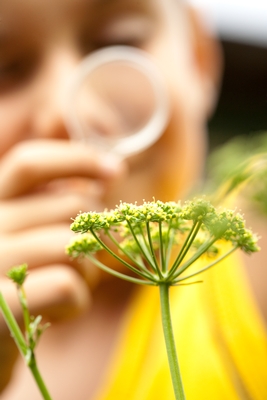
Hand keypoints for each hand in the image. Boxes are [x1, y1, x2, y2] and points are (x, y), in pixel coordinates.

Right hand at [0, 138, 123, 391]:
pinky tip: (59, 312)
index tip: (116, 170)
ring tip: (68, 288)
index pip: (30, 163)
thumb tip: (97, 160)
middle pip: (70, 208)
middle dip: (95, 235)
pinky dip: (78, 302)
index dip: (77, 160)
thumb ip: (52, 198)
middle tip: (85, 262)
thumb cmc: (23, 284)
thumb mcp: (30, 234)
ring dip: (88, 272)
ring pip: (73, 246)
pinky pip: (67, 285)